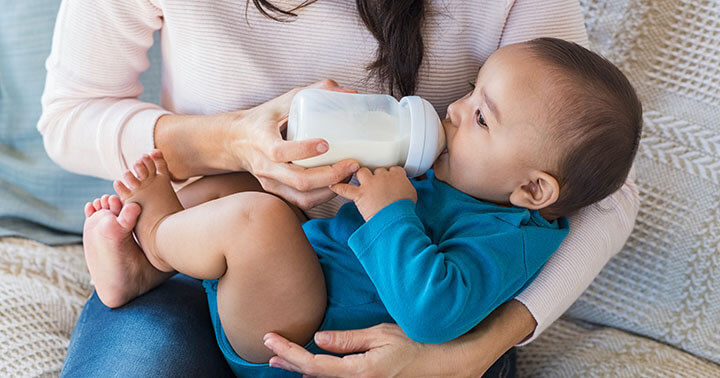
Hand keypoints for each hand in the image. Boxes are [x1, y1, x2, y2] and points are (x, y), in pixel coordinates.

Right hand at [229, 79, 359, 209]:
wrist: (237, 141)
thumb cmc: (265, 118)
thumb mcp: (284, 100)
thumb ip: (315, 91)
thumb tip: (350, 92)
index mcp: (261, 140)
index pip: (279, 151)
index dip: (303, 150)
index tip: (326, 144)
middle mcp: (265, 165)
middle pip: (299, 180)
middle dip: (330, 175)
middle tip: (352, 164)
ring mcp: (271, 182)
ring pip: (303, 196)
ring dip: (331, 189)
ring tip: (349, 174)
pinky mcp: (278, 191)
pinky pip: (303, 201)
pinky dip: (324, 196)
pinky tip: (338, 183)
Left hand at [263, 323, 427, 377]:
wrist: (444, 363)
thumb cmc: (417, 344)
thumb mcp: (381, 335)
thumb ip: (348, 340)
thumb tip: (319, 339)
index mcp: (359, 371)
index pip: (314, 364)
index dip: (289, 352)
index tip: (270, 340)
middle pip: (313, 375)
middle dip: (288, 361)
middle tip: (267, 350)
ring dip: (299, 368)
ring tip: (279, 360)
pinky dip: (318, 373)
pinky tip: (309, 370)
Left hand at [330, 167, 416, 220]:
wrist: (396, 218)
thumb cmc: (404, 209)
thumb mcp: (412, 194)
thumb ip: (406, 187)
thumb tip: (404, 189)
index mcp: (397, 175)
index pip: (393, 169)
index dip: (390, 174)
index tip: (390, 179)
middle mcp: (382, 176)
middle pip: (377, 170)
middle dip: (376, 176)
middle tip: (376, 183)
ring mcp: (370, 184)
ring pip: (362, 172)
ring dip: (360, 175)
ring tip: (360, 179)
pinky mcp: (360, 194)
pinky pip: (345, 189)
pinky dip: (338, 187)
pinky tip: (333, 185)